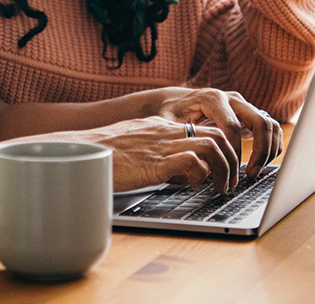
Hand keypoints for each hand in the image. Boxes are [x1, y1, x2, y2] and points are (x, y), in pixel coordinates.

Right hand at [61, 117, 239, 192]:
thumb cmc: (103, 152)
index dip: (220, 149)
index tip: (224, 167)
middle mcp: (166, 132)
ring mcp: (162, 145)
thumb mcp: (134, 145)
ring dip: (224, 168)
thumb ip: (156, 150)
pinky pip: (194, 161)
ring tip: (222, 187)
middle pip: (217, 135)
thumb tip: (176, 169)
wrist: (83, 150)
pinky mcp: (157, 162)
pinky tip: (195, 186)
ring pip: (213, 146)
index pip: (202, 129)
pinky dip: (202, 174)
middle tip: (229, 181)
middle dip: (231, 159)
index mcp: (160, 126)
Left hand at [150, 87, 282, 178]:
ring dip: (268, 150)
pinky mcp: (249, 113)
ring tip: (254, 171)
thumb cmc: (173, 113)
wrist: (179, 101)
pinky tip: (260, 162)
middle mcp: (231, 98)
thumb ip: (178, 135)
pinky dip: (272, 146)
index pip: (232, 126)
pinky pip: (271, 127)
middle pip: (259, 122)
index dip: (235, 151)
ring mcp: (243, 104)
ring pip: (269, 124)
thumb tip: (191, 159)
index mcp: (212, 99)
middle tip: (251, 174)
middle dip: (260, 151)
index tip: (231, 171)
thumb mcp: (169, 121)